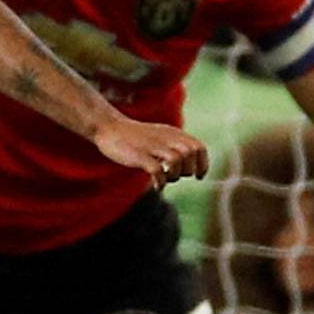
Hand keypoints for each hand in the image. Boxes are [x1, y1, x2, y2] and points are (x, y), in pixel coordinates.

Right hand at [93, 118, 208, 188]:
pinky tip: (157, 186)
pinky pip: (157, 170)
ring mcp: (152, 146)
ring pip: (176, 161)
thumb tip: (190, 165)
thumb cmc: (135, 137)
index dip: (203, 164)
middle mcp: (165, 138)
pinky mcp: (139, 155)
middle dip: (189, 170)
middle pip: (190, 154)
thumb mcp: (159, 136)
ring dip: (175, 175)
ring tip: (166, 179)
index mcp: (173, 133)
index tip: (198, 176)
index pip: (199, 147)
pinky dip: (161, 181)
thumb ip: (175, 145)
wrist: (109, 127)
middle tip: (177, 175)